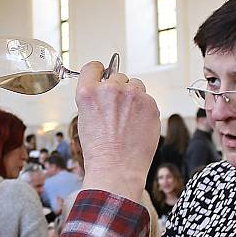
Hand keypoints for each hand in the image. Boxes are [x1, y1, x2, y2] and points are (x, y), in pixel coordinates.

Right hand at [76, 62, 159, 202]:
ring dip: (133, 97)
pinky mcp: (150, 104)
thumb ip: (95, 100)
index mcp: (88, 93)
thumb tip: (106, 91)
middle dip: (118, 90)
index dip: (98, 72)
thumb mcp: (85, 120)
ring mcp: (132, 95)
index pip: (93, 67)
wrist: (116, 170)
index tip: (102, 75)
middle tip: (117, 112)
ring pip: (135, 85)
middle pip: (117, 76)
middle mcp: (110, 89)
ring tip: (128, 120)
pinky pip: (147, 99)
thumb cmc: (99, 152)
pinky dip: (144, 110)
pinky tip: (137, 127)